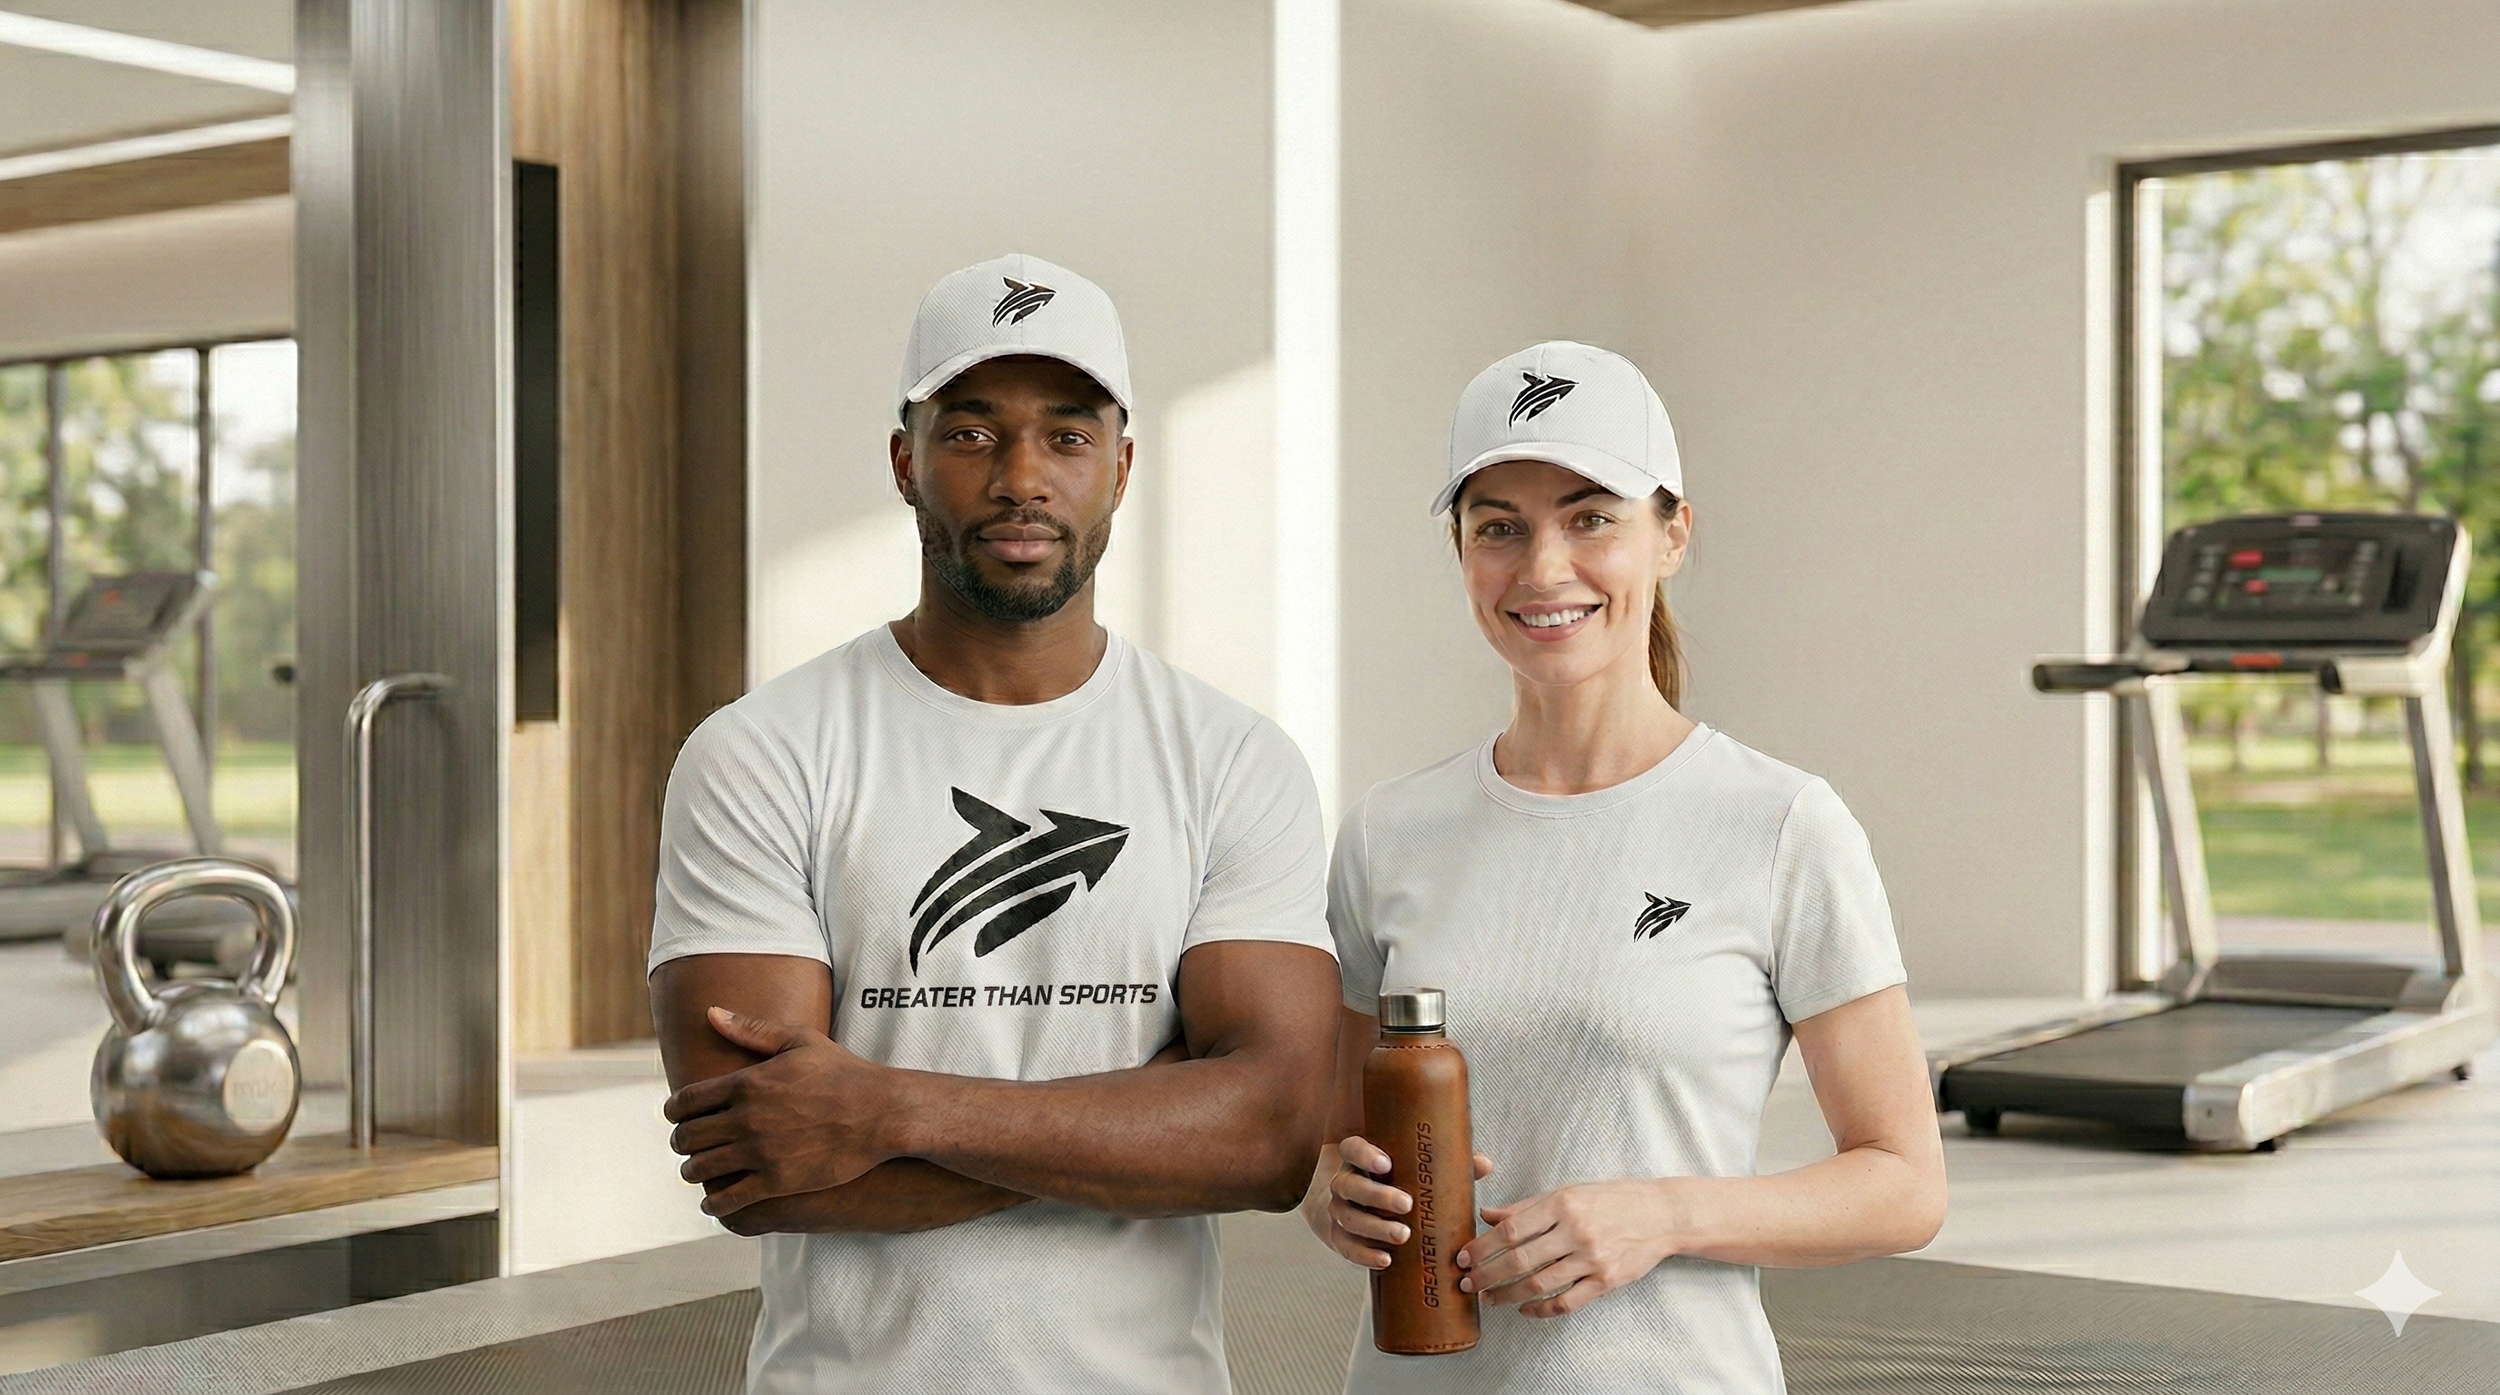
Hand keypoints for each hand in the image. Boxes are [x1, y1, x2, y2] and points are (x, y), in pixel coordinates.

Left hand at [664, 1007, 903, 1216]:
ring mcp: (760, 1152)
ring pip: (701, 1169)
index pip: (686, 1101)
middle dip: (680, 1142)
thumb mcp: (799, 1040)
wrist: (882, 1113)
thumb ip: (751, 1029)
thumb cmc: (844, 1073)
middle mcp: (746, 1118)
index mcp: (746, 1083)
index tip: (675, 1117)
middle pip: (688, 1136)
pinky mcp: (777, 1182)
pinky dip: (714, 1203)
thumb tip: (710, 1013)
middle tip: (684, 1145)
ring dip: (692, 1171)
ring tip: (696, 1171)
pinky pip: (729, 1199)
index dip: (673, 1111)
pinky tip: (714, 1202)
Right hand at [1313, 1136, 1493, 1269]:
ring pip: (1348, 1218)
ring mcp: (1339, 1210)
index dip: (1366, 1155)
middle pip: (1350, 1186)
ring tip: (1403, 1235)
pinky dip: (1365, 1255)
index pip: (1353, 1148)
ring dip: (1375, 1228)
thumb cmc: (1394, 1181)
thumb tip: (1484, 1164)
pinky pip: (1346, 1247)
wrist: (1354, 1204)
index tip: (1386, 1164)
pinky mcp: (1339, 1237)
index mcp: (1358, 1158)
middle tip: (1407, 1204)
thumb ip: (1446, 1164)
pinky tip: (1386, 1260)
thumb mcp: (1411, 1168)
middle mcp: (1344, 1182)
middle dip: (1377, 1196)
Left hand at [1456, 1179, 1683, 1318]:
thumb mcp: (1567, 1193)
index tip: (1463, 1257)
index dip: (1482, 1247)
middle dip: (1487, 1275)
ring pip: (1539, 1284)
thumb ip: (1526, 1207)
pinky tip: (1526, 1310)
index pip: (1511, 1229)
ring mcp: (1592, 1259)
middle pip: (1519, 1260)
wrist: (1660, 1215)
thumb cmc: (1611, 1200)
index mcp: (1562, 1204)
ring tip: (1490, 1298)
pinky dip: (1541, 1310)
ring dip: (1508, 1296)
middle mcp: (1576, 1231)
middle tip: (1468, 1283)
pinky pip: (1566, 1302)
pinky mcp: (1605, 1282)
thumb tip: (1486, 1214)